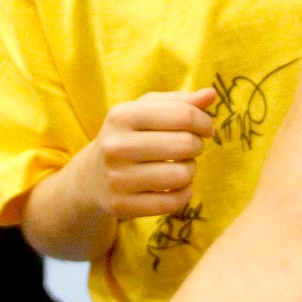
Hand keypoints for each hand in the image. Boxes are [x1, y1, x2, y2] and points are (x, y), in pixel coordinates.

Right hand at [81, 88, 216, 219]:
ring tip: (180, 166)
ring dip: (190, 170)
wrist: (91, 177)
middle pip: (185, 144)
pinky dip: (184, 194)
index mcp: (122, 115)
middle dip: (197, 146)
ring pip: (181, 175)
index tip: (205, 128)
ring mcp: (117, 179)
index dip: (204, 122)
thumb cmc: (128, 136)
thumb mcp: (146, 110)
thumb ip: (179, 101)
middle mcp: (116, 146)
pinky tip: (177, 186)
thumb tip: (210, 94)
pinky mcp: (122, 206)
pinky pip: (172, 202)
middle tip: (189, 148)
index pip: (183, 115)